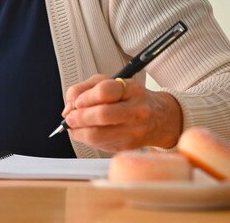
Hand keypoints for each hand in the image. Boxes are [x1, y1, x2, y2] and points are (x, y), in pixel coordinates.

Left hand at [61, 74, 182, 150]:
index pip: (106, 91)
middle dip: (80, 117)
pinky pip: (101, 145)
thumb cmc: (132, 99)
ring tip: (74, 126)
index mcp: (132, 90)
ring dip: (79, 131)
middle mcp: (136, 110)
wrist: (160, 118)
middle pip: (103, 115)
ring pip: (99, 134)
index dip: (86, 97)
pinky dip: (87, 139)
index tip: (77, 101)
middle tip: (70, 118)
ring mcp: (134, 131)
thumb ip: (86, 89)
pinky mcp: (128, 146)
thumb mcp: (112, 83)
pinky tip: (85, 132)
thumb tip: (68, 106)